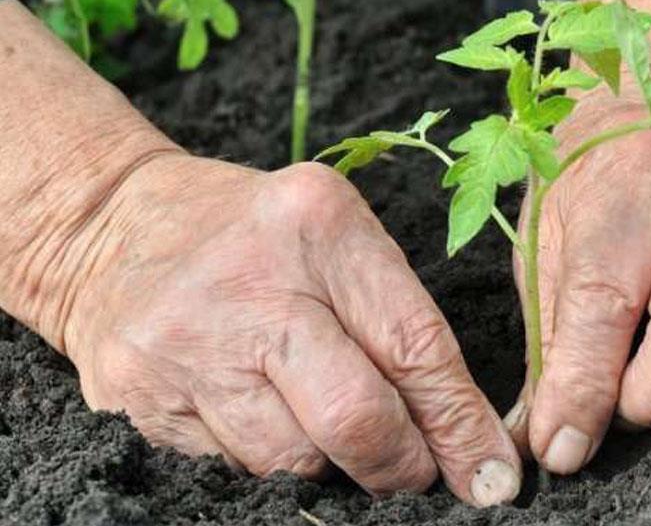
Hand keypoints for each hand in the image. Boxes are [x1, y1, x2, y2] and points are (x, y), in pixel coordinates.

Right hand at [61, 155, 520, 506]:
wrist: (111, 226)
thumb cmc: (255, 234)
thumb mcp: (336, 237)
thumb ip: (399, 321)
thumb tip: (468, 437)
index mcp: (319, 225)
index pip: (414, 346)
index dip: (460, 423)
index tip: (492, 472)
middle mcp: (251, 286)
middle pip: (355, 418)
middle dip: (402, 465)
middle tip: (418, 473)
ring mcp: (186, 348)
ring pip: (294, 460)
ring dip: (332, 464)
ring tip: (327, 425)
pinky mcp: (139, 400)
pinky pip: (234, 469)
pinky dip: (270, 460)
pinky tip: (266, 418)